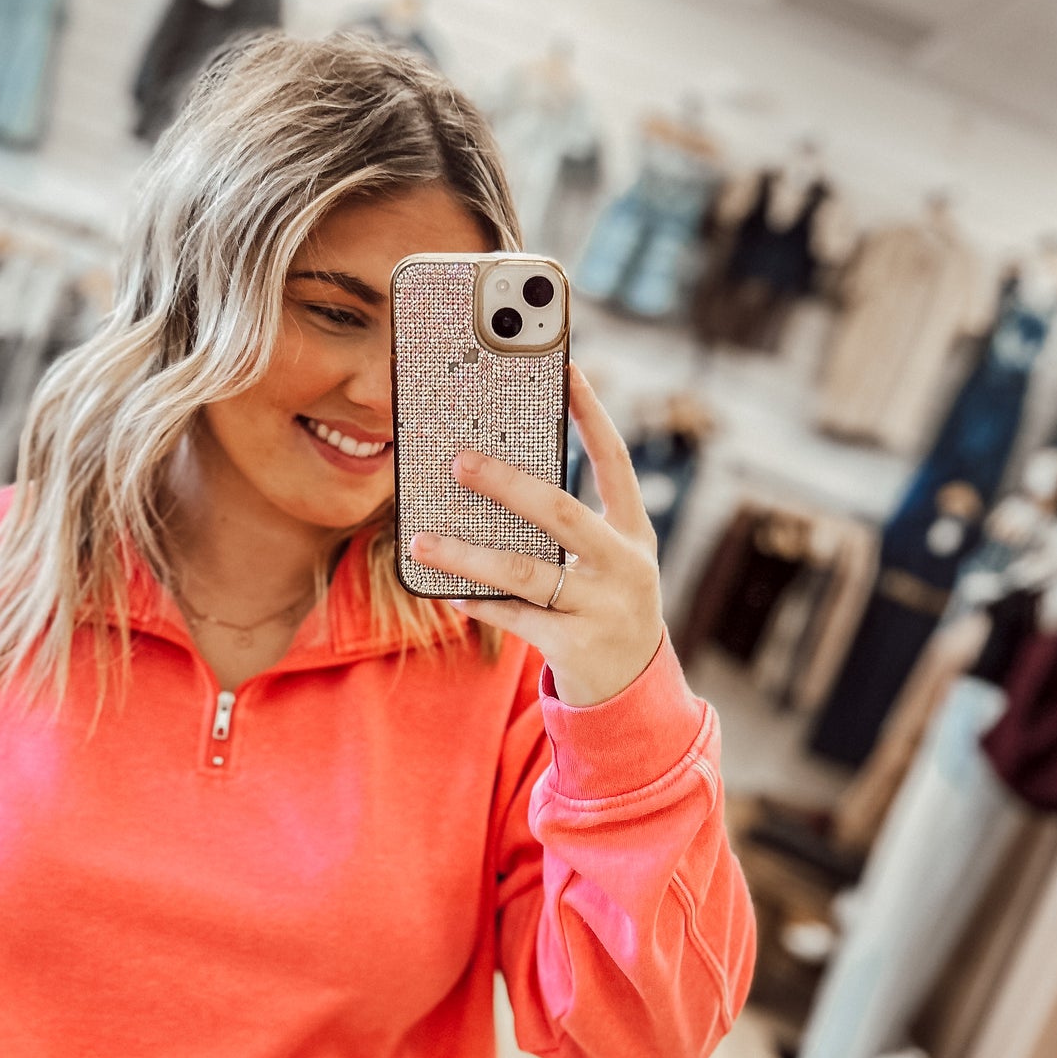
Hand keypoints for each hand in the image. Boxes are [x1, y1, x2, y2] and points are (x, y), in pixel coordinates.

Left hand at [409, 363, 663, 706]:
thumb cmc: (605, 604)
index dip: (593, 416)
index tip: (567, 370)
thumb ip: (567, 523)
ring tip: (421, 540)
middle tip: (458, 461)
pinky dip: (477, 601)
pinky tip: (445, 590)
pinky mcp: (575, 644)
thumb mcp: (605, 559)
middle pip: (561, 512)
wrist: (631, 686)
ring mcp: (602, 606)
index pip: (614, 461)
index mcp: (634, 531)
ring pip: (525, 571)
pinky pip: (514, 616)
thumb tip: (494, 476)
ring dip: (468, 554)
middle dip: (507, 484)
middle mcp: (625, 564)